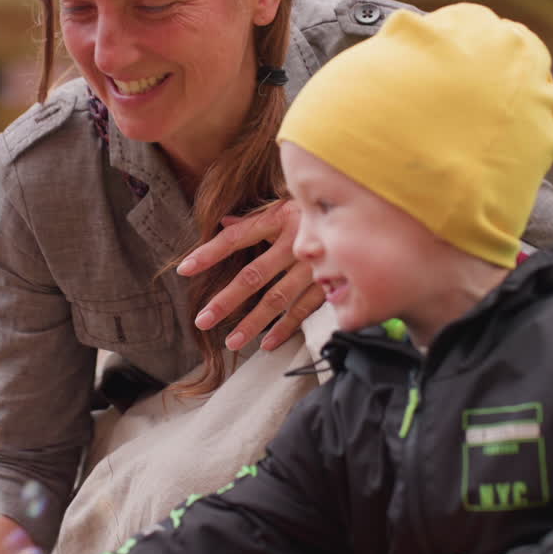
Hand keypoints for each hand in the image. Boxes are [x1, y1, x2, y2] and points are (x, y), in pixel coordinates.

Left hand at [176, 200, 322, 351]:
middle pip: (254, 275)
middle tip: (202, 321)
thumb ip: (254, 220)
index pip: (236, 237)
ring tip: (232, 343)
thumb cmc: (317, 212)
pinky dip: (286, 329)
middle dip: (226, 300)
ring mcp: (313, 266)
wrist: (367, 216)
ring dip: (253, 323)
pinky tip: (267, 345)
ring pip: (278, 299)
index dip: (209, 252)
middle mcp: (295, 243)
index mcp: (279, 218)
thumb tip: (223, 221)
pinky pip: (304, 311)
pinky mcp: (330, 283)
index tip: (185, 269)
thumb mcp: (286, 208)